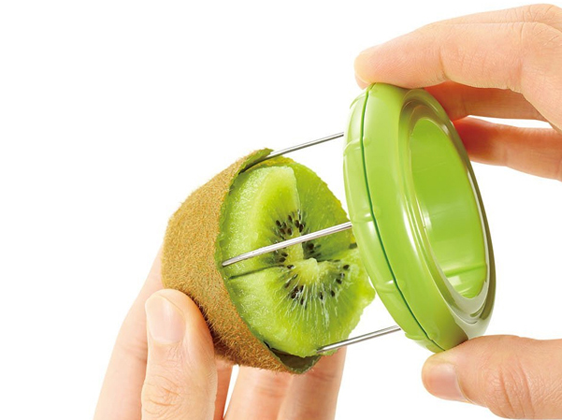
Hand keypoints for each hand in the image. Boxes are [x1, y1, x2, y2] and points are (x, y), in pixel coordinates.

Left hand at [94, 251, 345, 419]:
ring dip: (287, 322)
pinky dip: (326, 366)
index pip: (143, 338)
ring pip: (265, 373)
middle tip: (260, 236)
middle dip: (235, 291)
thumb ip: (169, 394)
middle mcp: (191, 419)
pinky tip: (337, 328)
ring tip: (308, 268)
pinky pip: (311, 402)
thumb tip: (171, 308)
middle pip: (209, 346)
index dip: (166, 280)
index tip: (193, 229)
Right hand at [355, 4, 561, 418]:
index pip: (532, 57)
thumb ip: (526, 382)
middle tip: (384, 85)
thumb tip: (444, 374)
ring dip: (481, 87)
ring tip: (416, 114)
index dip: (441, 49)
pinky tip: (476, 148)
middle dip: (452, 54)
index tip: (377, 70)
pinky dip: (518, 127)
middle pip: (544, 45)